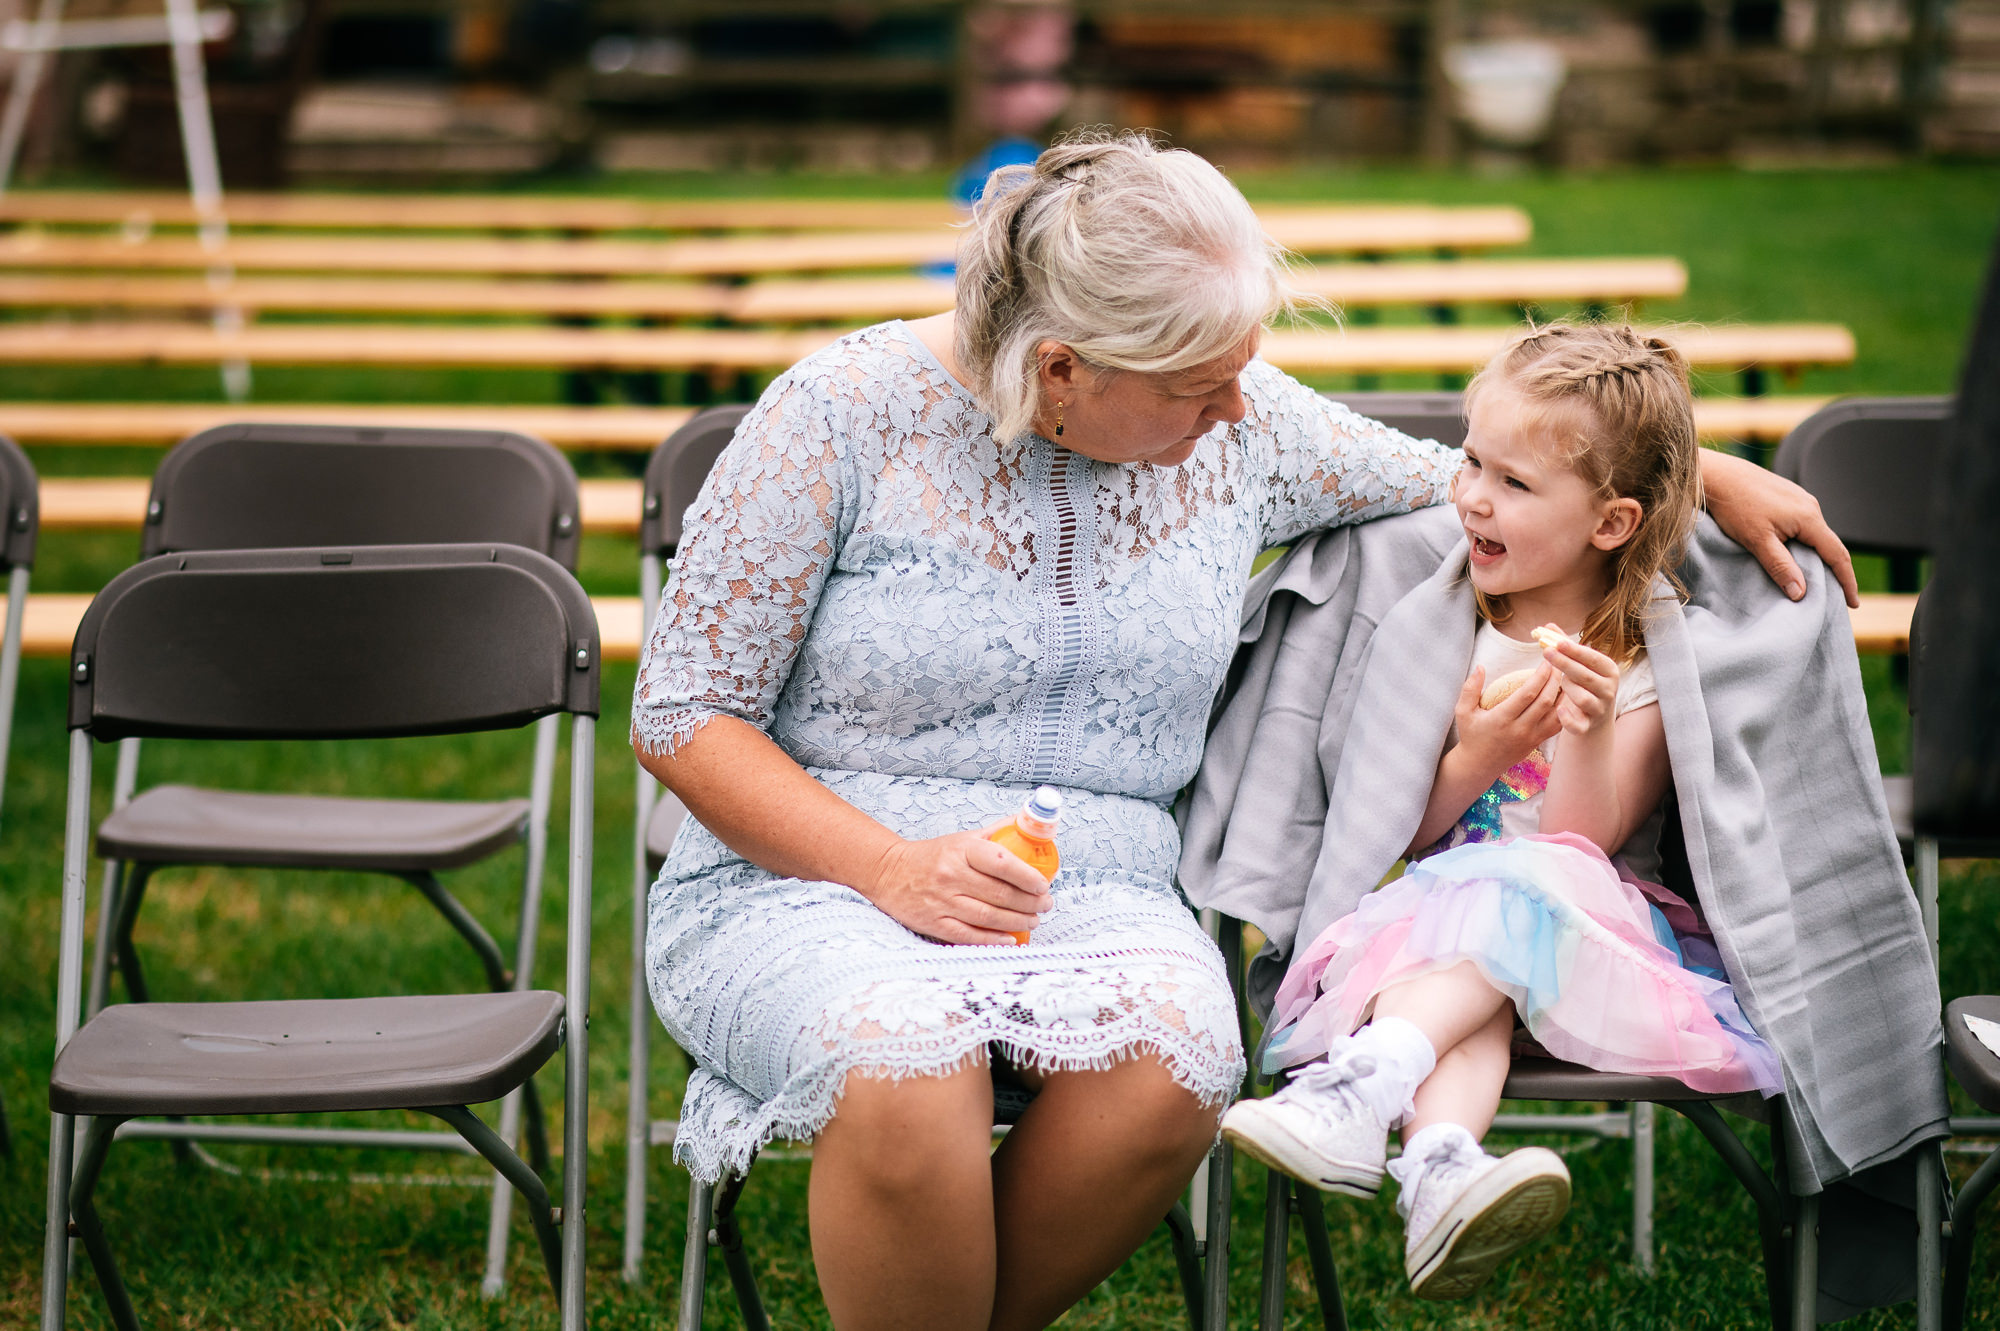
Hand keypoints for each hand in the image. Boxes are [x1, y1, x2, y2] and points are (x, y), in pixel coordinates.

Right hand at [865, 825, 1054, 945]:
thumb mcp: (963, 838)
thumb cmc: (933, 856)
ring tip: (1034, 919)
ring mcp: (942, 901)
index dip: (1028, 875)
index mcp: (962, 850)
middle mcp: (952, 875)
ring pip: (989, 916)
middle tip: (1045, 904)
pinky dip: (993, 940)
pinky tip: (1011, 939)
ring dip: (1018, 921)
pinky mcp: (934, 923)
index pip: (1002, 862)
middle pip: (1000, 893)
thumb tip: (1029, 823)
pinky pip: (969, 935)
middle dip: (1030, 902)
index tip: (1043, 884)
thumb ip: (996, 832)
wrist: (889, 872)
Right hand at [1452, 663, 1561, 776]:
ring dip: (1564, 695)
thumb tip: (1480, 667)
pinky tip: (1566, 697)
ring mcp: (1531, 737)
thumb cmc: (1471, 735)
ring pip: (1557, 714)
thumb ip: (1470, 688)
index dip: (1540, 676)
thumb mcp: (1463, 711)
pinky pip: (1558, 725)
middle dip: (1555, 680)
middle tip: (1559, 664)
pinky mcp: (1538, 742)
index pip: (1528, 694)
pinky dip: (1565, 710)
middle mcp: (1520, 729)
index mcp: (1502, 719)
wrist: (1479, 765)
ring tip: (1566, 678)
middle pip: (1546, 701)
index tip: (1545, 662)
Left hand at [1541, 634, 1620, 739]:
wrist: (1594, 716)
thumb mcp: (1579, 663)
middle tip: (1546, 652)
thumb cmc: (1584, 682)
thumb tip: (1547, 625)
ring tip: (1561, 683)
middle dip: (1565, 664)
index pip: (1593, 658)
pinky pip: (1578, 724)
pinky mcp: (1589, 726)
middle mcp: (1609, 690)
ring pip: (1582, 698)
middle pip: (1586, 676)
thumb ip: (1565, 645)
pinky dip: (1568, 719)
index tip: (1558, 642)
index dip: (1576, 651)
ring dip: (1568, 688)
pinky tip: (1559, 709)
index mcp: (1609, 671)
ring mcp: (1600, 709)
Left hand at [1700, 449, 1859, 607]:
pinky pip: (1804, 526)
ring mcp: (1799, 500)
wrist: (1717, 475)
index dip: (1847, 581)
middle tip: (1837, 598)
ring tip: (1817, 581)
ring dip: (1819, 558)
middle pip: (1830, 545)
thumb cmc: (1735, 506)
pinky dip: (1806, 545)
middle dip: (1835, 572)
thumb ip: (1780, 566)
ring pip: (1816, 535)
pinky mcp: (1787, 498)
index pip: (1837, 554)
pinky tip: (1797, 556)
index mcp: (1809, 517)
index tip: (1853, 603)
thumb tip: (1801, 593)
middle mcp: (1810, 506)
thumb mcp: (1757, 541)